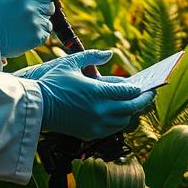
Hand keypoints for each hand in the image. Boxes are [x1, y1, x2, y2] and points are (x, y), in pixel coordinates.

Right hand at [0, 0, 59, 57]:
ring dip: (41, 21)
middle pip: (49, 3)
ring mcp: (36, 22)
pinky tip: (27, 33)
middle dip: (44, 6)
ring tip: (26, 26)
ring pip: (48, 19)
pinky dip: (39, 33)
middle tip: (34, 12)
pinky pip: (46, 32)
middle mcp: (31, 7)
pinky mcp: (37, 36)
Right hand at [30, 50, 155, 140]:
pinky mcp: (89, 134)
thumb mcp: (71, 63)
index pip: (129, 93)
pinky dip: (119, 122)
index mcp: (97, 92)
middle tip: (150, 95)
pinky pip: (112, 130)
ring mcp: (95, 125)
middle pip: (131, 108)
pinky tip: (119, 113)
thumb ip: (93, 56)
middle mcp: (100, 111)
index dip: (140, 90)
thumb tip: (110, 54)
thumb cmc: (53, 83)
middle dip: (143, 101)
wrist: (36, 107)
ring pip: (123, 121)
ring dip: (131, 112)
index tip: (147, 86)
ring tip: (134, 103)